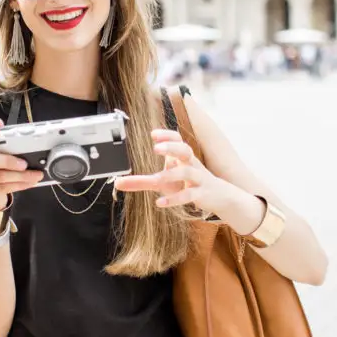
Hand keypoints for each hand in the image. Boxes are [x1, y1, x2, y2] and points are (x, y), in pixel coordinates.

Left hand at [114, 129, 238, 213]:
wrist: (218, 196)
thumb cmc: (187, 184)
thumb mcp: (163, 182)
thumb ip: (141, 182)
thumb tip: (117, 183)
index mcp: (182, 157)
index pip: (177, 139)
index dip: (166, 135)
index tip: (153, 134)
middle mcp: (191, 164)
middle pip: (185, 150)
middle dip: (171, 147)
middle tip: (156, 148)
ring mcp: (198, 178)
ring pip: (188, 172)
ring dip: (172, 174)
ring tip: (157, 178)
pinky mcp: (201, 194)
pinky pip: (189, 194)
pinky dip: (175, 199)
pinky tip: (160, 203)